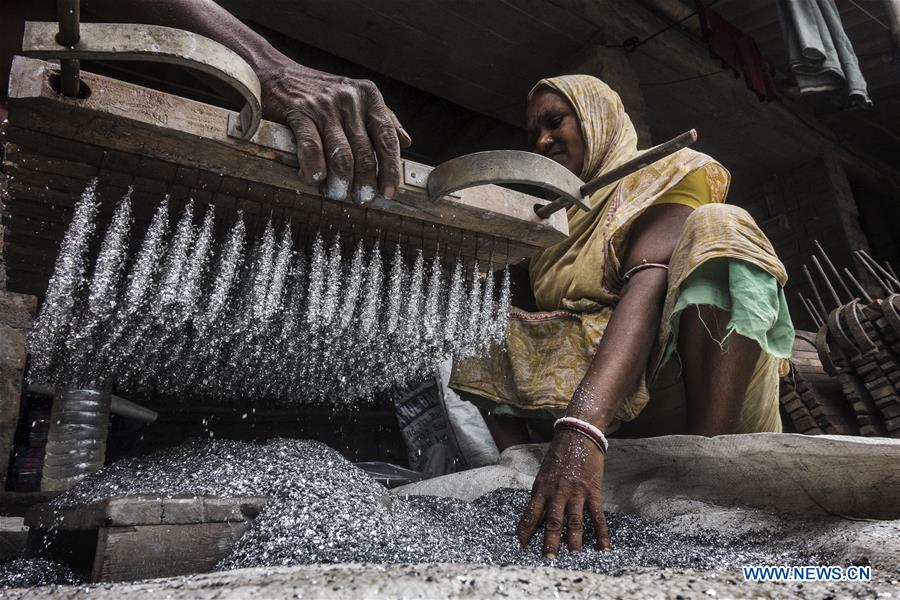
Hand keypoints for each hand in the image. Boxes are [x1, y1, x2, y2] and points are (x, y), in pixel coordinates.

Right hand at [258, 61, 410, 203]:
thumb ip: (383, 119)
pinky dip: (314, 170)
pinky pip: (312, 149)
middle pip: (365, 153)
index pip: (388, 139)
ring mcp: (325, 106)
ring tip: (338, 194)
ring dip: (341, 182)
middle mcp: (350, 99)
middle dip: (365, 183)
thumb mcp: (357, 99)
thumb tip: (406, 142)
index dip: (390, 170)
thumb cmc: (321, 93)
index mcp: (369, 97)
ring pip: (341, 155)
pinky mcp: (299, 112)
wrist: (277, 74)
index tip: (389, 192)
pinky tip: (313, 179)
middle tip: (362, 200)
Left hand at [516, 429, 610, 557]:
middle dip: (550, 541)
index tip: (521, 546)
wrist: (578, 435)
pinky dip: (601, 533)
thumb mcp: (544, 474)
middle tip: (548, 558)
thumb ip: (541, 495)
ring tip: (573, 554)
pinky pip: (597, 516)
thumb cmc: (559, 456)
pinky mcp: (593, 491)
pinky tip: (603, 547)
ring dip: (574, 540)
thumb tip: (536, 517)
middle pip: (553, 521)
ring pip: (574, 521)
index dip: (525, 531)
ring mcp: (576, 492)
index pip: (531, 514)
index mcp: (542, 488)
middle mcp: (557, 492)